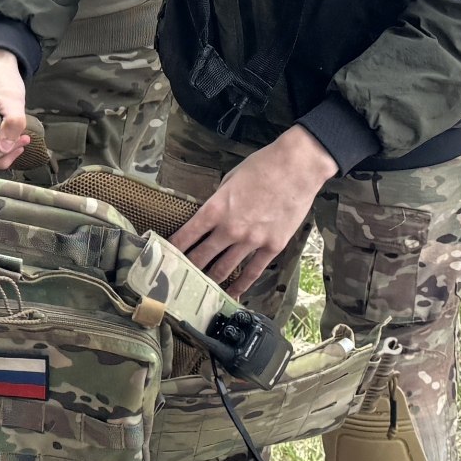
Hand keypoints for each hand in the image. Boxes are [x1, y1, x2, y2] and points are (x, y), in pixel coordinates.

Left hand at [171, 125, 337, 296]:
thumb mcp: (230, 178)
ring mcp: (252, 241)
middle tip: (177, 280)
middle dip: (187, 269)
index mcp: (216, 209)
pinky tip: (232, 294)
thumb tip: (212, 215)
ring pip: (224, 269)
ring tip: (200, 290)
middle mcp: (230, 229)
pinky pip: (253, 272)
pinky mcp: (272, 246)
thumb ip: (219, 200)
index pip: (186, 236)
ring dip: (210, 280)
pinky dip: (241, 286)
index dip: (172, 249)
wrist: (298, 167)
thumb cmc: (263, 166)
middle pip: (201, 257)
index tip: (163, 258)